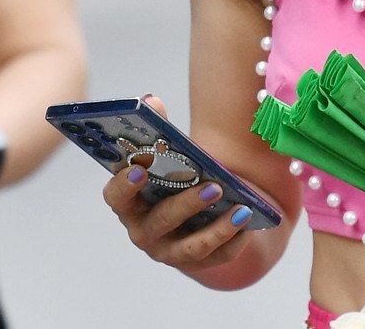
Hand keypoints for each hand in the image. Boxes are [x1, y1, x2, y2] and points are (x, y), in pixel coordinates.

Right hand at [99, 95, 257, 272]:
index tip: (138, 167)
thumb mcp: (166, 155)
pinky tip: (248, 220)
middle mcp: (144, 232)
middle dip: (185, 204)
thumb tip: (151, 101)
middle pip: (159, 222)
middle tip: (211, 185)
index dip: (123, 184)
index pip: (115, 198)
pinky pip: (217, 257)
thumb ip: (156, 129)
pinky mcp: (197, 263)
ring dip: (215, 228)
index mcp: (128, 203)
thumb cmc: (174, 176)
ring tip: (239, 207)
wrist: (198, 213)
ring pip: (191, 246)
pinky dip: (234, 239)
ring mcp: (169, 251)